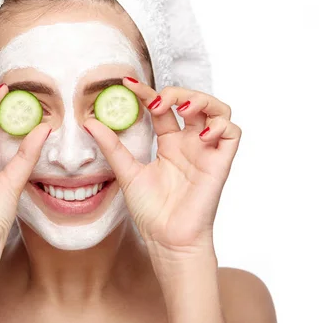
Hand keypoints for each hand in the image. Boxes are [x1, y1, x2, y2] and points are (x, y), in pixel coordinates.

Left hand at [84, 78, 240, 255]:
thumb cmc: (151, 211)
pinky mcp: (220, 163)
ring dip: (202, 100)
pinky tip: (199, 135)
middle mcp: (190, 143)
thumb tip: (90, 121)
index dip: (148, 92)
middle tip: (156, 102)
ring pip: (218, 110)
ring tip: (181, 109)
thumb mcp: (126, 172)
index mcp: (169, 143)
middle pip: (194, 101)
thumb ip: (111, 147)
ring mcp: (206, 151)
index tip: (127, 84)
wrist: (166, 239)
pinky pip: (232, 133)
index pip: (163, 108)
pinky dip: (220, 126)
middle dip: (177, 92)